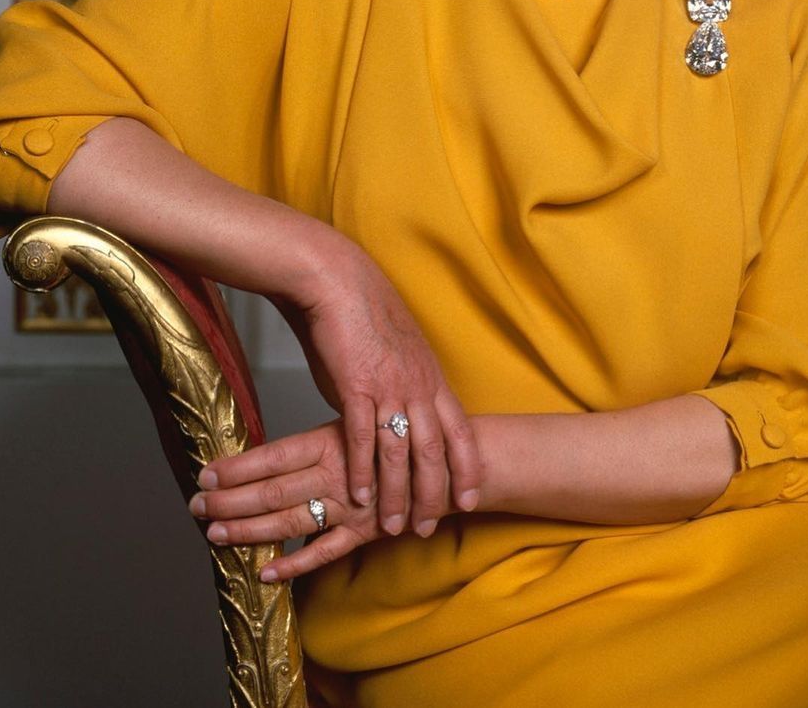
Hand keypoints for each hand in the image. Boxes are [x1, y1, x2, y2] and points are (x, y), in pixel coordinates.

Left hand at [190, 420, 405, 580]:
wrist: (450, 461)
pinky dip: (295, 565)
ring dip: (250, 529)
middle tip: (195, 506)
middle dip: (230, 500)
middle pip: (274, 490)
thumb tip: (273, 450)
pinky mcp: (366, 533)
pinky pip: (325, 552)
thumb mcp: (360, 423)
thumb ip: (320, 439)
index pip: (274, 455)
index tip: (205, 473)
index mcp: (333, 440)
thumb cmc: (399, 437)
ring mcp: (351, 506)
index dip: (238, 467)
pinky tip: (266, 573)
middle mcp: (337, 473)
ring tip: (214, 533)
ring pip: (291, 521)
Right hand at [280, 239, 481, 537]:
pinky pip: (363, 438)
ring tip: (390, 525)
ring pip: (400, 452)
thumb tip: (397, 411)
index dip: (466, 468)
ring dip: (396, 494)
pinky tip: (358, 496)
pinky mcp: (356, 386)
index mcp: (430, 376)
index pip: (459, 431)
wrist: (337, 281)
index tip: (470, 498)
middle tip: (429, 527)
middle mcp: (416, 385)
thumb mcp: (397, 352)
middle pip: (434, 450)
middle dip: (434, 493)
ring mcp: (389, 387)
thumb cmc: (362, 314)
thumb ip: (402, 385)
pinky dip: (362, 471)